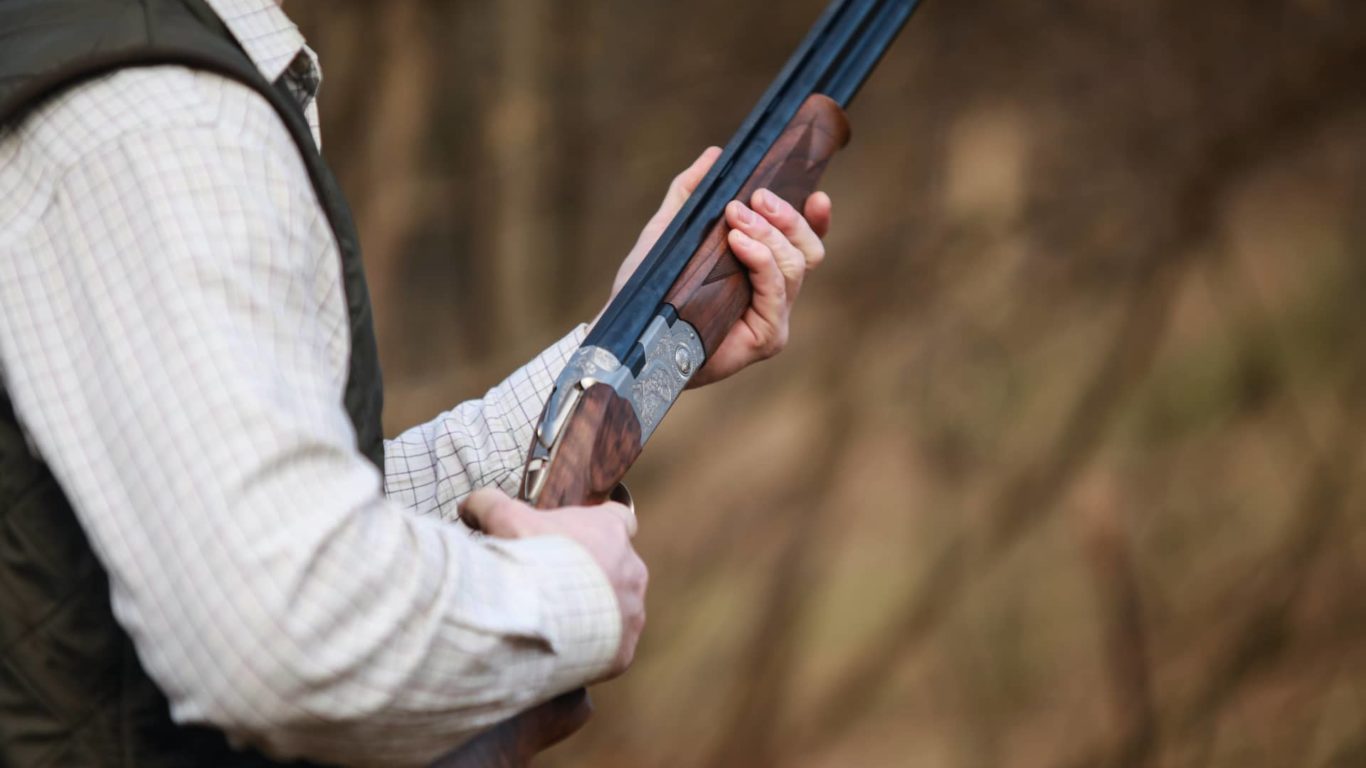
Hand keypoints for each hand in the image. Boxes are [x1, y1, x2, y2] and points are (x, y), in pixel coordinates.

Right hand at [459, 488, 647, 678]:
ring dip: (593, 613)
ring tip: (557, 622)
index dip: (598, 528)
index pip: (619, 519)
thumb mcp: (503, 519)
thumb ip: (490, 504)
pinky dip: (592, 649)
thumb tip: (469, 505)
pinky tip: (564, 651)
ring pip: (618, 609)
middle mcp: (632, 567)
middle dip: (591, 576)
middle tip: (555, 586)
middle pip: (618, 567)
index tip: (578, 539)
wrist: (537, 614)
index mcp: (610, 530)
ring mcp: (632, 610)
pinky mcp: (624, 648)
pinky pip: (612, 647)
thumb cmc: (528, 558)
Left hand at [601, 148, 832, 387]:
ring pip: (796, 266)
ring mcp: (773, 317)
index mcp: (760, 270)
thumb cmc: (650, 288)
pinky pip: (776, 292)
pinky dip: (762, 261)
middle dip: (787, 217)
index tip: (815, 193)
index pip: (802, 242)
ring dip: (769, 234)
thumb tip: (716, 154)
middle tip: (755, 198)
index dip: (815, 219)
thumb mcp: (670, 229)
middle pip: (808, 249)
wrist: (629, 329)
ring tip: (736, 217)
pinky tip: (740, 243)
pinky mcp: (767, 337)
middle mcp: (774, 294)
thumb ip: (691, 193)